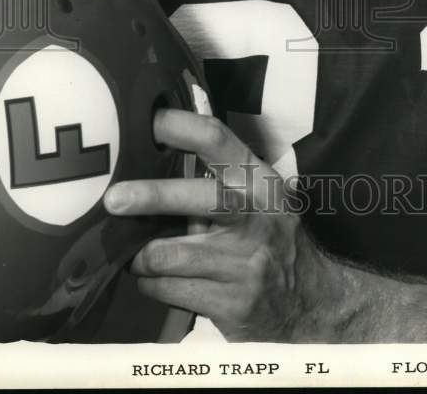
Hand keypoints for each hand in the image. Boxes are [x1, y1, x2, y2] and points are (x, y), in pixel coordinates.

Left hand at [103, 109, 341, 341]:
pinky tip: (152, 278)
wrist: (312, 303)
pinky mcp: (231, 304)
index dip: (181, 128)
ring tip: (131, 252)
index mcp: (260, 182)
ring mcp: (245, 263)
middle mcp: (256, 217)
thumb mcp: (260, 200)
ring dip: (141, 255)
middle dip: (151, 196)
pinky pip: (168, 290)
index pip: (219, 143)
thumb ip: (219, 181)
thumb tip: (153, 156)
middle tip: (114, 199)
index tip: (149, 122)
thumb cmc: (271, 240)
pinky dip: (150, 283)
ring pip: (171, 254)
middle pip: (198, 198)